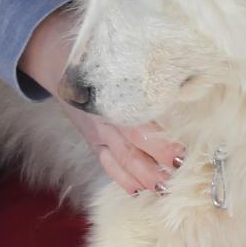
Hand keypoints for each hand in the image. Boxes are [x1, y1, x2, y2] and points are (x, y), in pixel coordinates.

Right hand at [18, 6, 183, 193]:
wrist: (57, 61)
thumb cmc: (99, 56)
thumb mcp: (121, 59)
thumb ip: (147, 72)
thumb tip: (188, 76)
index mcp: (112, 98)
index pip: (139, 126)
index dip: (159, 144)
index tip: (181, 155)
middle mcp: (104, 118)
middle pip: (131, 149)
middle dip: (154, 168)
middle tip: (178, 177)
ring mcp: (96, 132)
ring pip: (119, 161)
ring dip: (141, 177)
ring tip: (163, 188)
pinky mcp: (92, 140)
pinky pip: (106, 163)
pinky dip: (121, 178)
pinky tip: (137, 190)